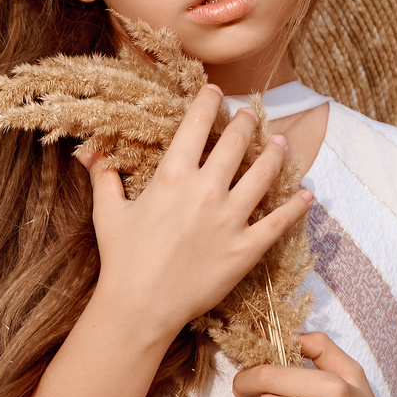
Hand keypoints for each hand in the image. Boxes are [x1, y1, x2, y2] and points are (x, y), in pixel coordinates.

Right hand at [78, 85, 310, 343]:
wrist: (141, 306)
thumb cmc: (122, 258)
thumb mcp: (108, 212)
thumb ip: (104, 177)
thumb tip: (89, 152)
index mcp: (173, 176)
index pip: (196, 126)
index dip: (207, 104)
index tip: (215, 91)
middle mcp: (206, 191)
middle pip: (235, 144)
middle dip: (245, 123)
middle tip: (251, 113)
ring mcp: (230, 219)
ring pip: (263, 176)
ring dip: (275, 156)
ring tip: (282, 144)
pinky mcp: (246, 248)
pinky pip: (278, 222)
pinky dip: (295, 207)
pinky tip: (306, 195)